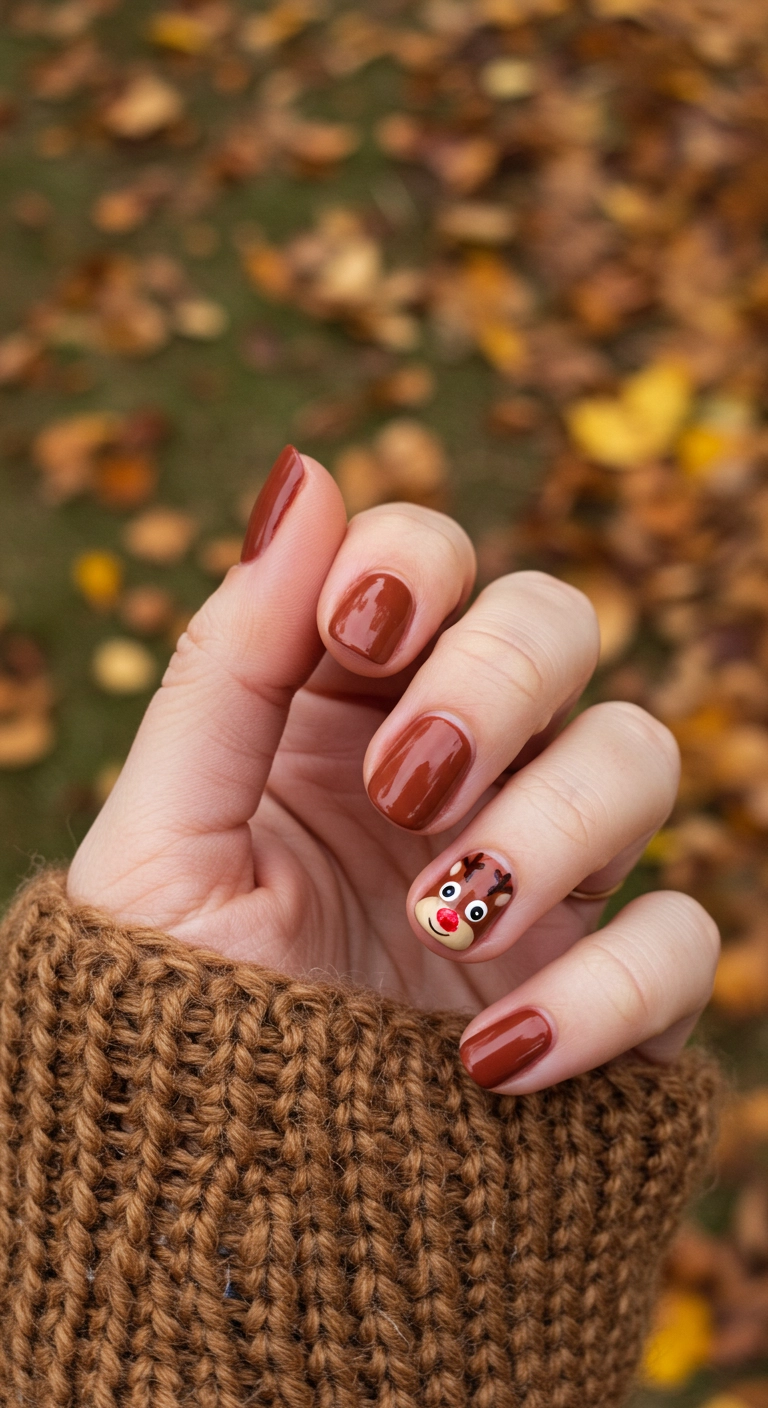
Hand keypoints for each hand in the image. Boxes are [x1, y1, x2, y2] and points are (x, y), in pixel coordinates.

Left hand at [68, 447, 718, 1091]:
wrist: (214, 1214)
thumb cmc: (168, 1013)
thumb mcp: (163, 836)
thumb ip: (226, 661)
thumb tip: (300, 474)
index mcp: (340, 707)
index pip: (424, 561)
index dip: (411, 562)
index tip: (352, 629)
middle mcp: (457, 765)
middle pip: (558, 622)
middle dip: (496, 679)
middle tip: (406, 781)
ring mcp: (541, 869)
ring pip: (643, 753)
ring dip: (557, 822)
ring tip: (445, 919)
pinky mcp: (605, 985)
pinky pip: (684, 941)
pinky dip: (609, 991)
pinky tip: (493, 1059)